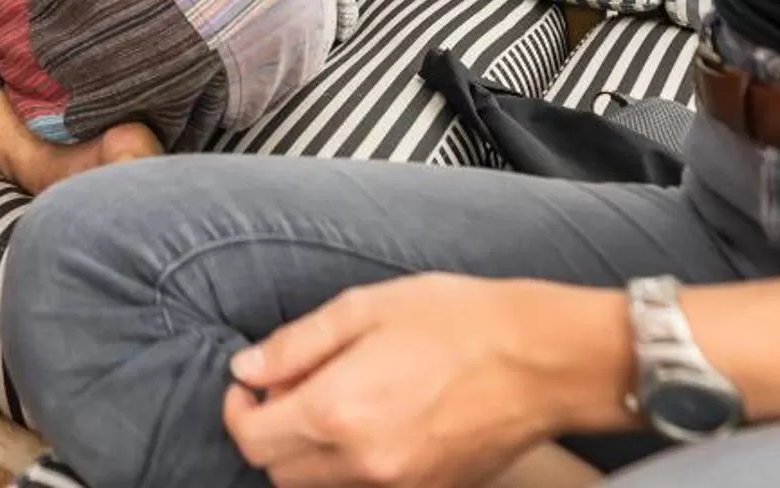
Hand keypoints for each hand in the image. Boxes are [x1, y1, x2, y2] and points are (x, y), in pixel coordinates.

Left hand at [222, 275, 615, 487]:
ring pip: (320, 487)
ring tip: (335, 400)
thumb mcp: (365, 309)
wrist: (541, 360)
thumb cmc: (459, 323)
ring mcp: (400, 486)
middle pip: (280, 471)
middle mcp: (363, 462)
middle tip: (290, 388)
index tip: (249, 385)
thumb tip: (248, 368)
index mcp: (338, 412)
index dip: (238, 410)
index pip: (252, 438)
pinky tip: (374, 421)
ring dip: (308, 453)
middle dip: (270, 432)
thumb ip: (296, 344)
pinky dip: (353, 465)